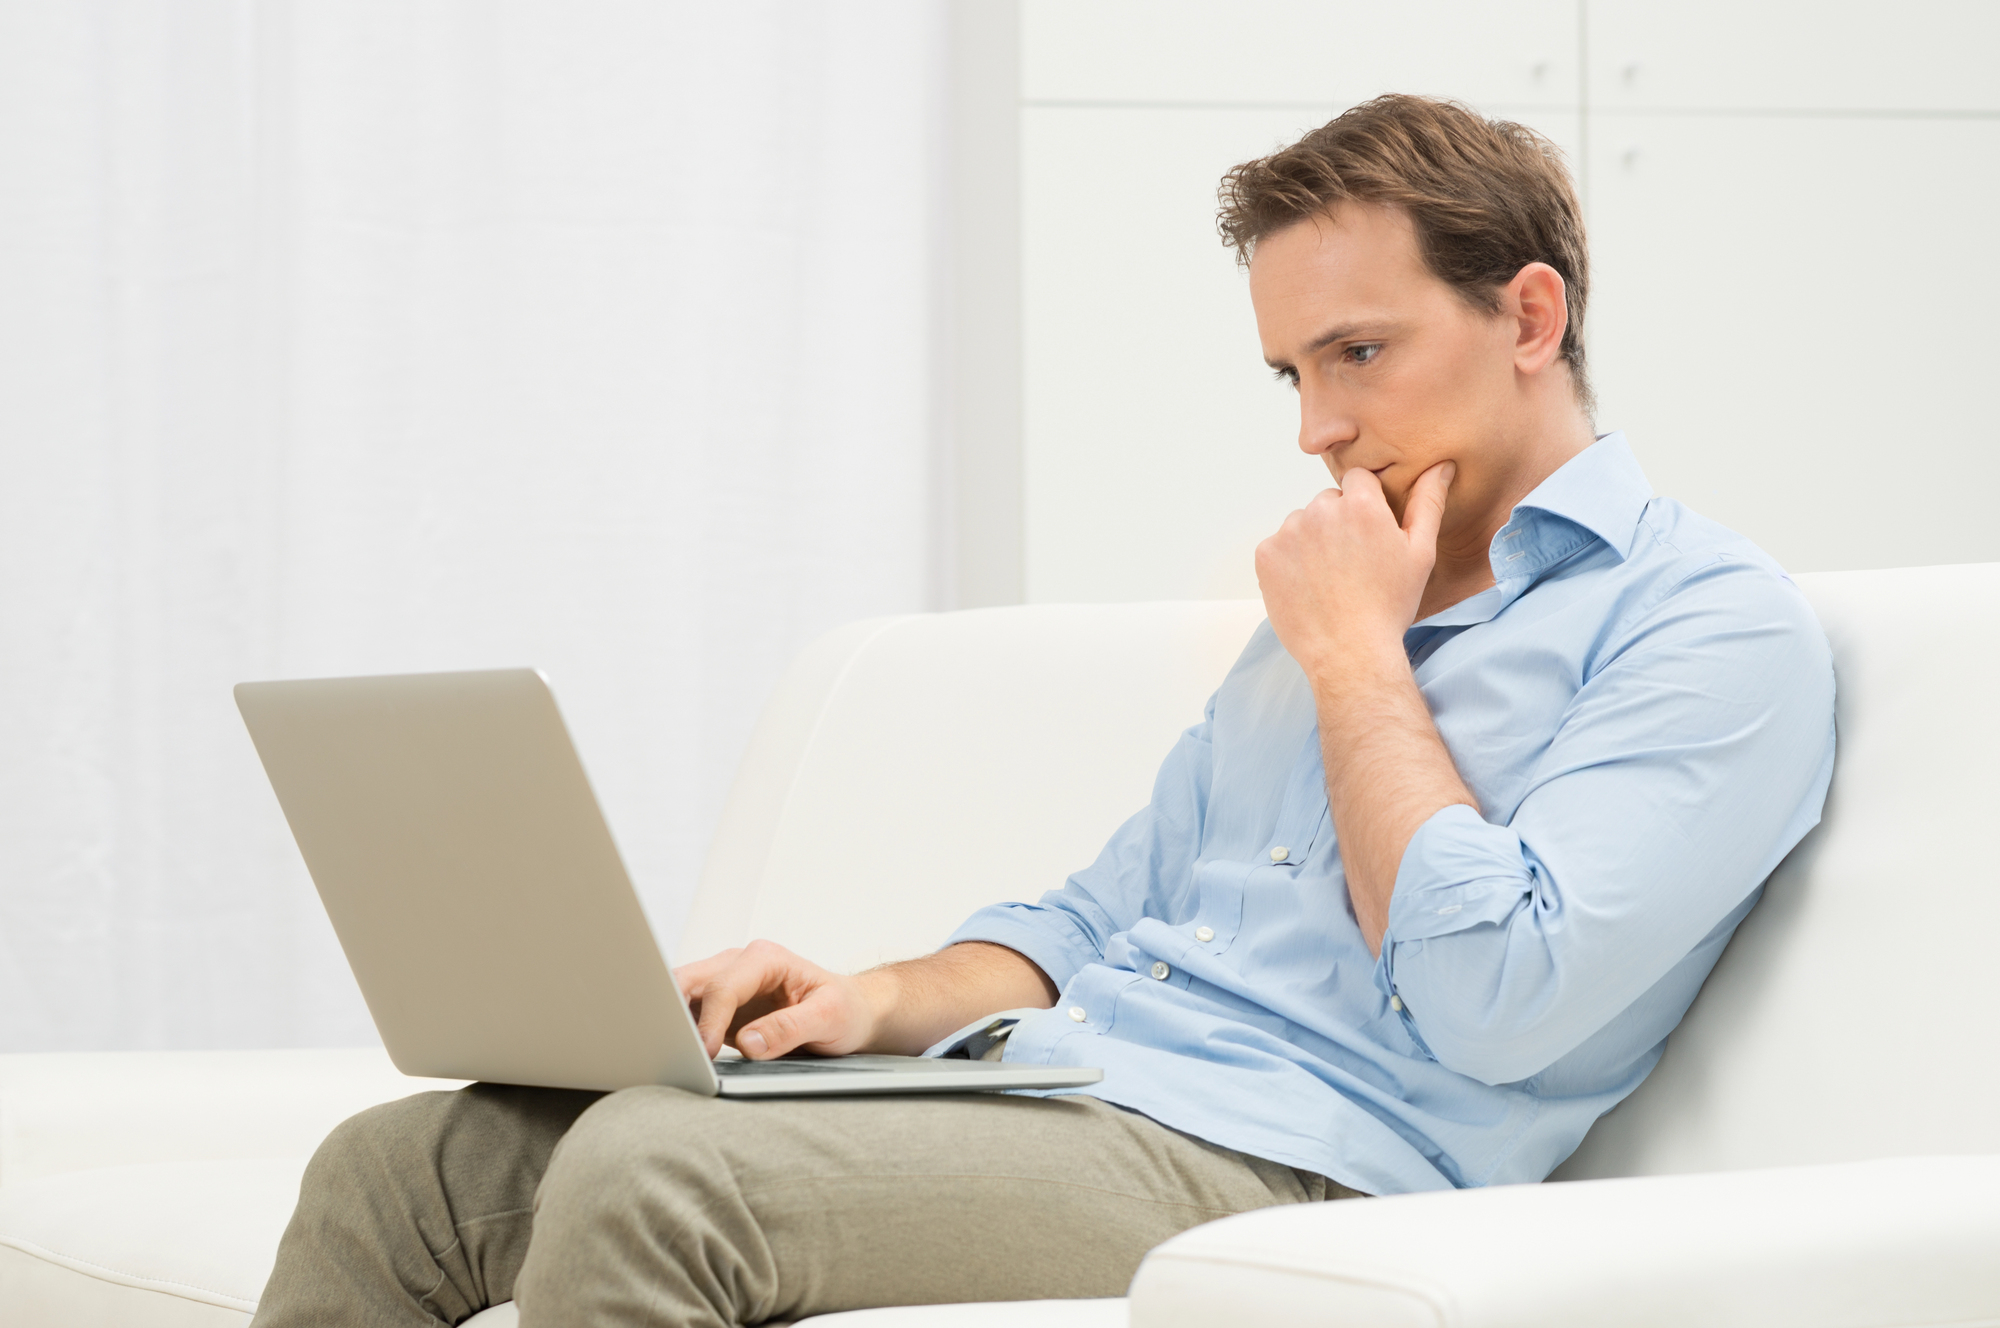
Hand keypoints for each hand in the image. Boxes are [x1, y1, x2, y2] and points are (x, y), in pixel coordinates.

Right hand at [675, 940, 886, 1059]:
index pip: (723, 987)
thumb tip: (748, 1044)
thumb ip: (789, 1028)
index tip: (706, 1052)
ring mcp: (727, 984)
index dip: (710, 1021)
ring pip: (681, 995)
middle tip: (667, 1047)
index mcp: (765, 959)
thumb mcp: (829, 1018)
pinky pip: (689, 1014)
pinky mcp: (722, 1007)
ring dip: (671, 1020)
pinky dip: (679, 1030)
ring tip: (664, 1050)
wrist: (850, 1011)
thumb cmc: (844, 1009)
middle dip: (671, 1010)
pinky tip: (676, 1052)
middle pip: (688, 982)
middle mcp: (740, 965)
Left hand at [1255, 461, 1454, 678]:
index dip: (1366, 505)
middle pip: (1328, 501)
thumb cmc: (1389, 604)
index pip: (1358, 480)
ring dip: (1312, 541)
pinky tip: (1308, 586)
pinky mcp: (1266, 555)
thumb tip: (1441, 466)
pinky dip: (1289, 562)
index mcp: (1361, 504)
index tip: (1369, 534)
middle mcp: (1320, 510)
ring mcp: (1289, 532)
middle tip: (1352, 563)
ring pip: (1302, 523)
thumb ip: (1428, 502)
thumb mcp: (1421, 553)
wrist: (1349, 652)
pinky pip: (1278, 546)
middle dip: (1339, 522)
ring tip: (1330, 578)